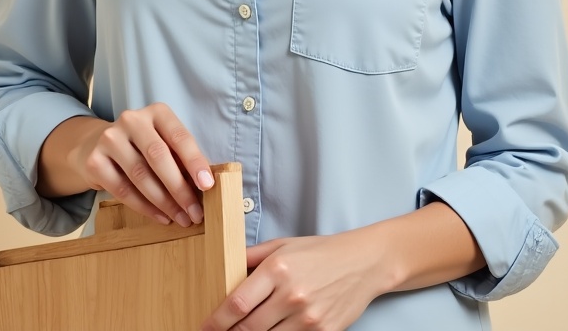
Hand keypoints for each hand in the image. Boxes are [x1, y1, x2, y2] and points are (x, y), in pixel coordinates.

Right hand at [41, 104, 213, 227]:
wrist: (94, 146)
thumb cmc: (141, 147)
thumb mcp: (162, 141)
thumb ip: (180, 157)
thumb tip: (204, 185)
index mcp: (156, 112)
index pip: (179, 137)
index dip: (195, 162)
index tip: (207, 185)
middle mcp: (132, 120)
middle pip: (159, 157)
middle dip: (180, 188)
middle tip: (195, 212)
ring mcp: (110, 138)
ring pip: (141, 176)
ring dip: (164, 202)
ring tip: (180, 218)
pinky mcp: (95, 161)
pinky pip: (123, 190)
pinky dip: (145, 207)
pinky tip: (160, 217)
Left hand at [200, 231, 386, 330]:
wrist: (363, 263)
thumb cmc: (321, 252)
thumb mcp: (284, 245)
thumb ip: (252, 256)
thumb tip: (223, 265)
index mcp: (278, 269)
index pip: (237, 304)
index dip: (216, 321)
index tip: (204, 327)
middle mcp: (291, 295)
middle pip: (247, 328)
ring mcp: (308, 318)